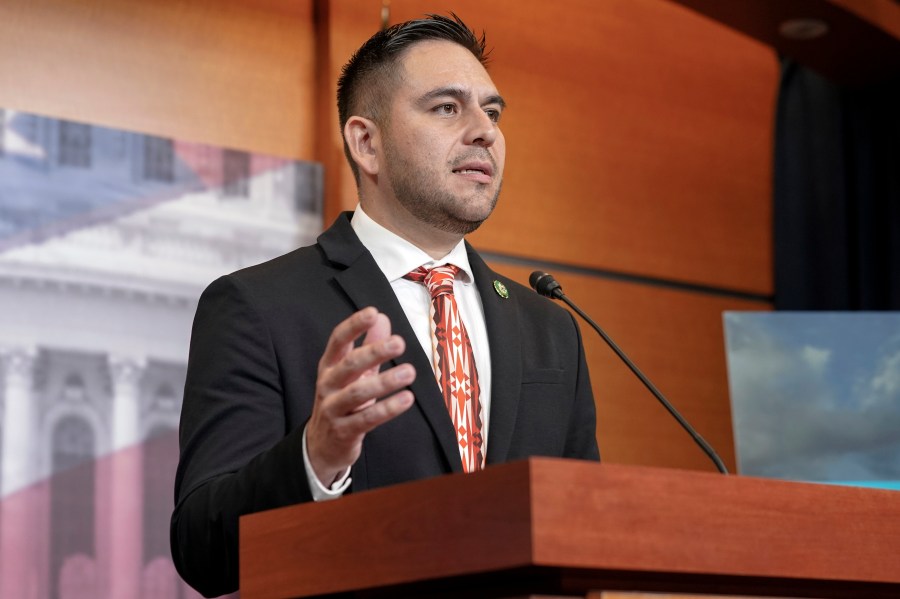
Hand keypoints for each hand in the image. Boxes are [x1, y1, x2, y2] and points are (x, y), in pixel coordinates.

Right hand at [306, 307, 415, 485]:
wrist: (321, 445)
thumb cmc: (342, 401)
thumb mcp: (353, 373)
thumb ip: (368, 345)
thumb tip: (382, 318)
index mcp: (329, 366)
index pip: (338, 340)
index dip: (354, 326)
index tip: (372, 312)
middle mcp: (328, 384)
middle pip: (350, 364)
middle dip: (374, 352)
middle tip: (399, 342)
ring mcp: (333, 408)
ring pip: (358, 392)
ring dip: (385, 382)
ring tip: (409, 371)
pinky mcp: (344, 431)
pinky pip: (367, 419)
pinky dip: (388, 409)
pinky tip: (406, 399)